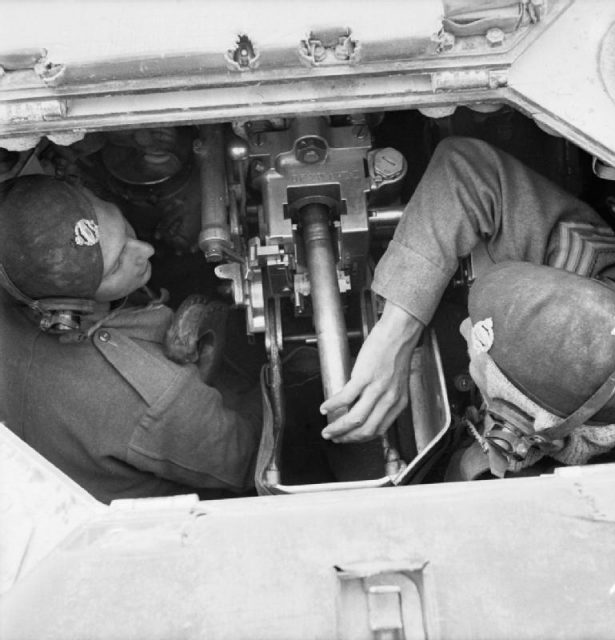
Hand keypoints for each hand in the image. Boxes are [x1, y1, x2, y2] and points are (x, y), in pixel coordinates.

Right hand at [320, 301, 422, 442]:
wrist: (399, 333)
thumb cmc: (397, 353)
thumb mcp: (396, 382)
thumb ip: (385, 397)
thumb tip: (367, 406)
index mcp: (398, 403)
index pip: (378, 430)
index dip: (360, 438)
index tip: (348, 437)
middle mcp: (389, 399)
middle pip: (366, 430)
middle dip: (346, 438)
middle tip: (334, 437)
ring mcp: (377, 389)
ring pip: (355, 419)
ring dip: (338, 428)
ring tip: (327, 429)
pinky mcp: (365, 376)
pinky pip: (346, 397)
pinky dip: (333, 405)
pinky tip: (325, 407)